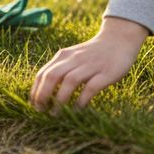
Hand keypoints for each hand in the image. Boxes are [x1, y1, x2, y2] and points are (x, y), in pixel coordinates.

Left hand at [30, 17, 147, 112]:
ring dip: (60, 99)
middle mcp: (74, 59)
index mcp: (63, 56)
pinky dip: (81, 100)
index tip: (34, 106)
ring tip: (56, 114)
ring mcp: (90, 65)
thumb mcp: (72, 57)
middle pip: (52, 76)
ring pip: (70, 81)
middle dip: (43, 95)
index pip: (43, 73)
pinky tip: (77, 110)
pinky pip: (90, 87)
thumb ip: (59, 69)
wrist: (119, 39)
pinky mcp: (106, 73)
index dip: (35, 91)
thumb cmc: (92, 53)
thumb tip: (43, 93)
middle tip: (41, 111)